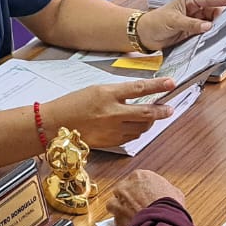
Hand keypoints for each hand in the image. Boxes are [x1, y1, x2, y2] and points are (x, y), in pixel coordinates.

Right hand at [44, 77, 176, 148]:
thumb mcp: (96, 90)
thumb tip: (138, 95)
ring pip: (141, 128)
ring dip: (149, 122)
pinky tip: (134, 127)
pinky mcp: (110, 142)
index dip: (158, 86)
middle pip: (146, 113)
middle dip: (161, 111)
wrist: (54, 124)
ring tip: (150, 117)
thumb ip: (117, 93)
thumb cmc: (73, 104)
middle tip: (169, 109)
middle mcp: (112, 112)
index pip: (139, 88)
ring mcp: (112, 129)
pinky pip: (131, 138)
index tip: (171, 83)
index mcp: (107, 94)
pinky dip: (136, 131)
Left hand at [108, 170, 186, 225]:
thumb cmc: (170, 208)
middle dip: (128, 198)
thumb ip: (165, 190)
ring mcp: (118, 202)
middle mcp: (125, 186)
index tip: (144, 196)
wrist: (163, 225)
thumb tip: (167, 194)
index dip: (140, 189)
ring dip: (121, 209)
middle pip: (122, 190)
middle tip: (138, 206)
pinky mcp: (116, 217)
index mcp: (140, 176)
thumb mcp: (175, 193)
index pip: (136, 179)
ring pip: (114, 203)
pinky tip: (131, 224)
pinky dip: (121, 222)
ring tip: (132, 216)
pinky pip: (115, 218)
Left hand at [134, 0, 225, 51]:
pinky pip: (205, 33)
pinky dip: (209, 36)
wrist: (145, 35)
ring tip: (221, 33)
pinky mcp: (193, 32)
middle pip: (213, 12)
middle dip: (221, 17)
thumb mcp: (174, 21)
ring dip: (215, 28)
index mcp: (189, 0)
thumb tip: (208, 26)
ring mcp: (194, 21)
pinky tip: (213, 39)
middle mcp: (194, 9)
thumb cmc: (156, 22)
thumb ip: (191, 24)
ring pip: (211, 23)